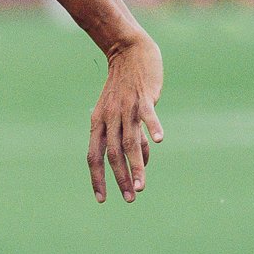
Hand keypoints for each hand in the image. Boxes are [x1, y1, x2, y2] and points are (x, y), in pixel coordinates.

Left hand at [88, 35, 164, 202]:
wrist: (128, 53)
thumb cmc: (124, 88)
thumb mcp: (121, 114)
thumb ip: (131, 137)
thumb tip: (143, 162)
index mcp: (98, 124)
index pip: (93, 156)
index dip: (97, 178)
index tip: (102, 199)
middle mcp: (109, 118)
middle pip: (112, 154)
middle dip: (120, 178)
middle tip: (130, 199)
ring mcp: (126, 108)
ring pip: (129, 141)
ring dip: (136, 165)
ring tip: (141, 186)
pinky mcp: (143, 98)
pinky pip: (147, 116)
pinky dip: (153, 127)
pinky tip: (160, 141)